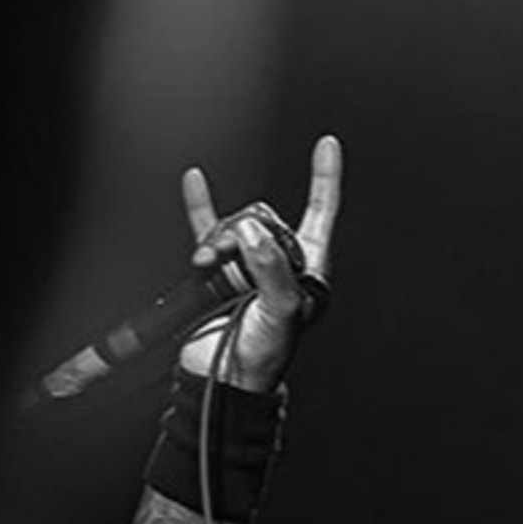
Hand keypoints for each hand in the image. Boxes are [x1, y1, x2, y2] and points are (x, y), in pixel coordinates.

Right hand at [178, 134, 344, 389]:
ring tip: (206, 265)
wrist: (223, 379)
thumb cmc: (264, 355)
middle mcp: (280, 261)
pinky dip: (201, 205)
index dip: (324, 179)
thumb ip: (271, 269)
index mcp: (308, 268)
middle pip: (264, 217)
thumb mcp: (283, 312)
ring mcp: (247, 264)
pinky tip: (196, 180)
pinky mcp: (216, 270)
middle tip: (228, 263)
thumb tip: (249, 230)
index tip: (326, 144)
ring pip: (233, 226)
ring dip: (216, 240)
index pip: (321, 213)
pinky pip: (207, 228)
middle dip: (242, 232)